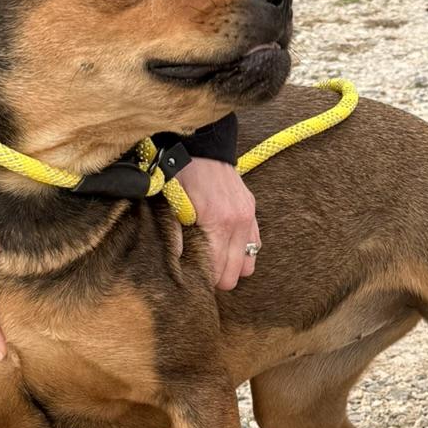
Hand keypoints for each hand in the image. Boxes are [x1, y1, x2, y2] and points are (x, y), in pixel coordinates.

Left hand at [177, 158, 260, 289]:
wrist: (203, 147)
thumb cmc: (183, 174)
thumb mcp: (172, 203)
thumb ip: (175, 235)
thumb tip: (175, 263)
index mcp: (218, 223)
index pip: (218, 270)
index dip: (206, 280)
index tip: (194, 280)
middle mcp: (239, 223)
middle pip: (236, 272)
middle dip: (219, 277)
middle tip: (202, 273)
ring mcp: (249, 217)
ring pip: (249, 263)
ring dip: (233, 266)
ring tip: (216, 261)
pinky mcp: (252, 210)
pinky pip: (255, 244)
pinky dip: (242, 251)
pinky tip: (227, 246)